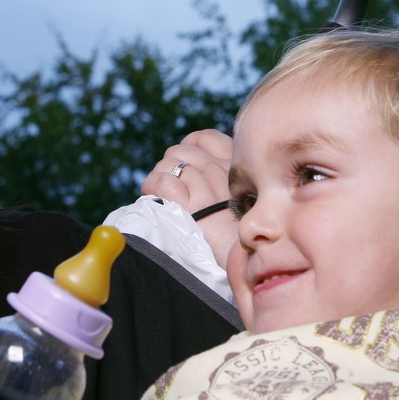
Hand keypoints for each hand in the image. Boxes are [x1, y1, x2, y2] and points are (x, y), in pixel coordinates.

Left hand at [141, 130, 237, 269]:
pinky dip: (153, 186)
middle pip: (182, 150)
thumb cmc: (240, 235)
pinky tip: (154, 197)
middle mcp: (221, 173)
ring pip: (169, 164)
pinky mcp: (189, 207)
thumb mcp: (243, 199)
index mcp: (235, 168)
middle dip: (170, 166)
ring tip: (162, 195)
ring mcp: (205, 188)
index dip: (188, 148)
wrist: (245, 261)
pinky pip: (163, 181)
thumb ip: (225, 180)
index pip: (204, 138)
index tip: (185, 167)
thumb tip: (195, 169)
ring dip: (159, 177)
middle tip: (171, 187)